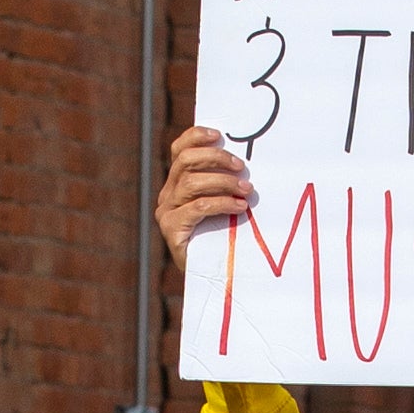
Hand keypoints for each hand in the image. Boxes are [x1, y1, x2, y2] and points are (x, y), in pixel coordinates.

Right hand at [156, 124, 255, 268]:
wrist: (212, 276)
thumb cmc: (222, 236)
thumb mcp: (223, 204)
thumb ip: (224, 183)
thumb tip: (245, 161)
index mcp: (177, 183)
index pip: (180, 150)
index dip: (196, 137)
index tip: (219, 136)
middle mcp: (168, 195)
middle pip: (185, 161)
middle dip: (216, 158)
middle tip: (242, 167)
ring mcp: (167, 212)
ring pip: (191, 183)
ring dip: (224, 182)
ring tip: (247, 190)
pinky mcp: (172, 230)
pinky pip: (197, 208)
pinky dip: (222, 203)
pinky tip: (239, 208)